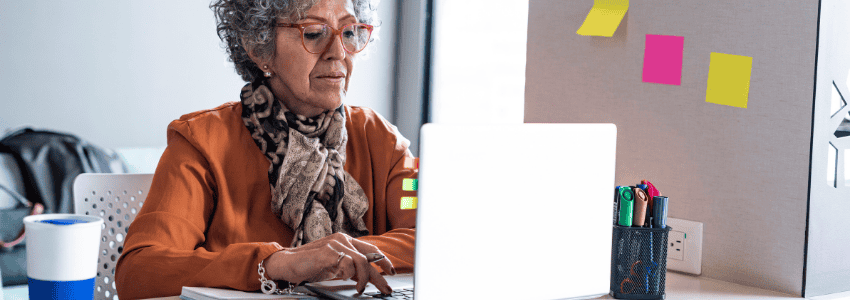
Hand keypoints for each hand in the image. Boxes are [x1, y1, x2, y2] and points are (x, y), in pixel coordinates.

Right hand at [263, 232, 395, 293]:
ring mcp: (335, 244)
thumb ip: (350, 267)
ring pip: (362, 261)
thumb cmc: (310, 265)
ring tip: (359, 288)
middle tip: (387, 286)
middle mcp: (342, 239)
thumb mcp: (335, 266)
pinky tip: (344, 279)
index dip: (383, 261)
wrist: (288, 264)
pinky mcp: (328, 252)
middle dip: (382, 272)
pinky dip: (349, 274)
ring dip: (363, 278)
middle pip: (370, 255)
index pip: (371, 249)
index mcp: (345, 240)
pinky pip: (348, 264)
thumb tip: (367, 277)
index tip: (391, 272)